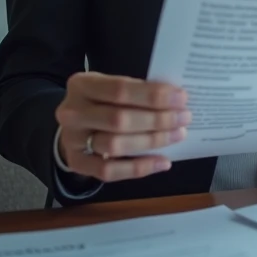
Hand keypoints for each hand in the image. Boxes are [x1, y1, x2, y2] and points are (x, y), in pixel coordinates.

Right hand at [55, 72, 189, 182]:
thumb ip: (135, 91)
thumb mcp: (110, 86)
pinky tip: (162, 162)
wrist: (73, 124)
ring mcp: (72, 140)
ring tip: (178, 135)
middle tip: (184, 117)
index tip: (181, 98)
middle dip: (157, 119)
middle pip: (118, 119)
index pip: (120, 89)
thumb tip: (175, 99)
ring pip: (114, 145)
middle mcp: (72, 112)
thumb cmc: (101, 101)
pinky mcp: (77, 163)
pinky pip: (109, 171)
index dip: (152, 96)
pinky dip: (139, 168)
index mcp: (82, 85)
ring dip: (151, 141)